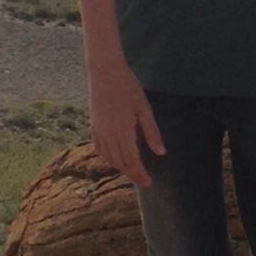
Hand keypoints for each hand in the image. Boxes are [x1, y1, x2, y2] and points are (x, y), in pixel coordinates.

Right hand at [86, 58, 165, 185]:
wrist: (104, 72)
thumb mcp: (144, 108)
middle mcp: (108, 135)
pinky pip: (99, 149)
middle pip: (120, 163)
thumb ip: (152, 132)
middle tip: (143, 181)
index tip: (148, 182)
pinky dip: (108, 158)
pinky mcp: (93, 126)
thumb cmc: (127, 87)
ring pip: (109, 158)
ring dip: (120, 168)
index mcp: (122, 131)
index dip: (140, 174)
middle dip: (132, 174)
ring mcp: (98, 131)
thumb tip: (161, 153)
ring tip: (132, 172)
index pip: (131, 161)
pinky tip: (115, 159)